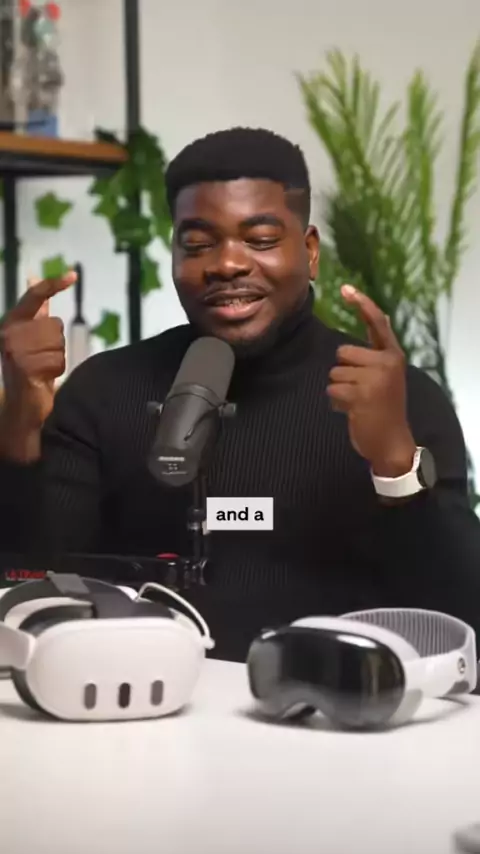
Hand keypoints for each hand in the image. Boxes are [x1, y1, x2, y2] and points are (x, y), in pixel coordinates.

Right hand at [0, 272, 75, 434]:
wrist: (22, 405)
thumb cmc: (30, 367)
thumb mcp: (31, 335)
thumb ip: (35, 309)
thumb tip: (33, 278)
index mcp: (11, 322)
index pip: (35, 297)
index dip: (54, 284)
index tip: (73, 275)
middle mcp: (8, 333)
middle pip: (55, 325)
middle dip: (55, 343)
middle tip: (41, 358)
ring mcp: (15, 350)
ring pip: (58, 343)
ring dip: (56, 357)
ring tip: (41, 368)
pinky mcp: (25, 367)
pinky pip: (57, 360)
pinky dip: (55, 370)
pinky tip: (42, 378)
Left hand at [327, 285, 415, 476]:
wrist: (391, 442)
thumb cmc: (385, 408)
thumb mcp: (389, 375)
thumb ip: (380, 350)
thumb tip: (384, 318)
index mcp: (393, 356)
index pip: (377, 324)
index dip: (362, 304)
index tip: (346, 288)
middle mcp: (386, 363)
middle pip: (342, 352)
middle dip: (343, 372)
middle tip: (360, 391)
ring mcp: (374, 379)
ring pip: (334, 372)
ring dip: (339, 389)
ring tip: (357, 402)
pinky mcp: (361, 395)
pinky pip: (332, 390)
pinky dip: (336, 402)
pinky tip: (352, 411)